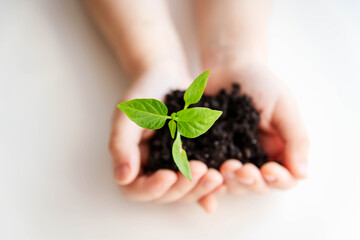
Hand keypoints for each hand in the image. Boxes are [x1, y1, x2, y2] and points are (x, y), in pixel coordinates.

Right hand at [109, 69, 223, 212]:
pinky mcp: (193, 162)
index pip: (135, 190)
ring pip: (185, 192)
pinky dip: (210, 187)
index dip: (152, 188)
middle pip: (165, 195)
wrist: (167, 78)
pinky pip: (200, 181)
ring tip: (216, 176)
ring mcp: (174, 169)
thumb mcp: (128, 115)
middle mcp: (152, 171)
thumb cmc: (143, 94)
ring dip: (200, 189)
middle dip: (183, 187)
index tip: (169, 175)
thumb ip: (121, 145)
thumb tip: (122, 177)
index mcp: (131, 164)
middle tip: (200, 170)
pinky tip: (222, 183)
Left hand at [205, 63, 308, 194]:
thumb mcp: (283, 106)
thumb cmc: (260, 82)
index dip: (278, 180)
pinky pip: (209, 171)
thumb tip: (302, 174)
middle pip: (257, 186)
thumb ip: (295, 138)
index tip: (267, 169)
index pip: (285, 178)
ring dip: (230, 181)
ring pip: (233, 184)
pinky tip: (204, 171)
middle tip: (239, 169)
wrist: (228, 66)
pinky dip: (208, 176)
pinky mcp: (209, 152)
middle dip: (250, 182)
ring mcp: (231, 156)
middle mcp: (256, 158)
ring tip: (224, 167)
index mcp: (279, 149)